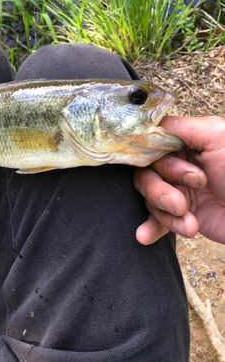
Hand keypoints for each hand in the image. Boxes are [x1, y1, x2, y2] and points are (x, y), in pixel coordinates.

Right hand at [133, 116, 224, 244]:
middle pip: (144, 173)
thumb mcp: (217, 135)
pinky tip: (145, 235)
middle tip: (182, 201)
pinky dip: (151, 227)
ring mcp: (179, 190)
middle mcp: (178, 165)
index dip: (153, 159)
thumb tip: (148, 127)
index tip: (170, 170)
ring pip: (149, 197)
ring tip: (187, 221)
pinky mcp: (181, 215)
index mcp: (185, 143)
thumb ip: (180, 126)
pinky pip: (156, 220)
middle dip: (160, 190)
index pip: (149, 145)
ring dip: (164, 212)